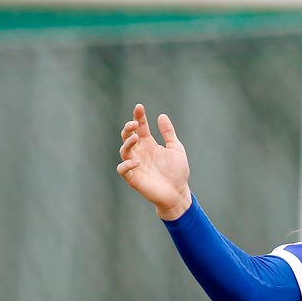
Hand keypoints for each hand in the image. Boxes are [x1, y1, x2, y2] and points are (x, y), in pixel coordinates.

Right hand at [117, 103, 192, 219]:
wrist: (179, 193)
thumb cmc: (177, 172)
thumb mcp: (175, 149)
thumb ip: (168, 133)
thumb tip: (162, 116)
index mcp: (149, 144)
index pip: (140, 127)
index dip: (138, 117)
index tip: (139, 107)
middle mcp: (140, 152)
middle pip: (128, 136)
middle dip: (128, 128)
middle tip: (134, 123)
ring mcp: (136, 165)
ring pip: (124, 151)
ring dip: (128, 143)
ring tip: (136, 138)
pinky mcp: (134, 178)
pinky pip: (123, 169)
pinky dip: (126, 165)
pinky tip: (137, 161)